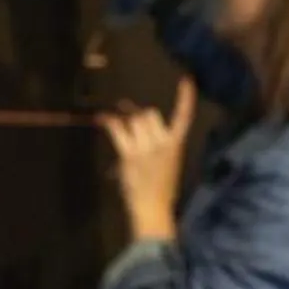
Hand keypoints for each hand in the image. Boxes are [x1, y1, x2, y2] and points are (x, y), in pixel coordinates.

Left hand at [101, 78, 194, 242]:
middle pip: (149, 114)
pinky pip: (119, 130)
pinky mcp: (129, 154)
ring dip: (128, 126)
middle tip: (135, 133)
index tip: (186, 80)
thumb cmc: (161, 189)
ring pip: (134, 120)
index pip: (184, 117)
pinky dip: (109, 122)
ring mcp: (146, 147)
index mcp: (177, 144)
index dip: (185, 98)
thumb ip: (158, 142)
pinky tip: (102, 116)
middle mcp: (163, 142)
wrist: (153, 209)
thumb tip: (135, 120)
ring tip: (126, 141)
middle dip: (140, 120)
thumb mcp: (168, 162)